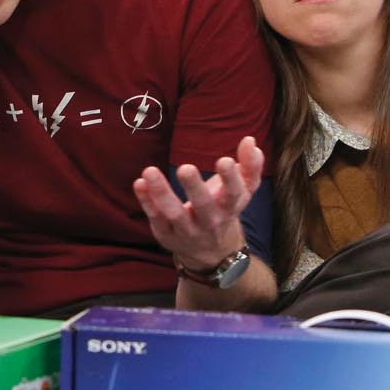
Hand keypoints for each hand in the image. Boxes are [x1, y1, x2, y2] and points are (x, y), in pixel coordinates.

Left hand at [133, 137, 264, 275]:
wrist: (210, 250)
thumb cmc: (224, 207)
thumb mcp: (242, 189)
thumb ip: (250, 165)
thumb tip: (250, 140)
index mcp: (230, 207)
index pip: (233, 194)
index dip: (231, 178)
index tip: (224, 160)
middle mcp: (210, 221)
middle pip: (203, 206)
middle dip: (194, 187)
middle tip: (185, 168)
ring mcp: (187, 229)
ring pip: (174, 214)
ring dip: (161, 193)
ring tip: (149, 171)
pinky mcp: (166, 233)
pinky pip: (155, 217)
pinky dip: (146, 201)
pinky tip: (139, 183)